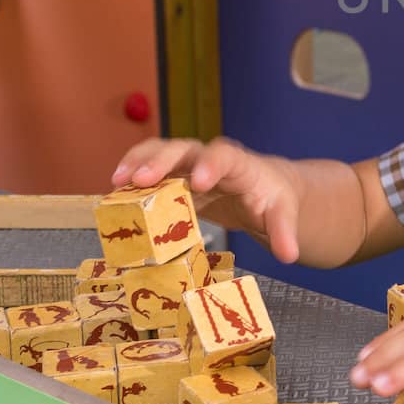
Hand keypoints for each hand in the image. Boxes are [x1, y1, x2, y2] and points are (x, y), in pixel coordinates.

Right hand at [111, 137, 301, 262]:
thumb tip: (289, 255)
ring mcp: (189, 165)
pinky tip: (114, 189)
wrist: (262, 187)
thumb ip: (284, 231)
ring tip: (116, 181)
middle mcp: (210, 159)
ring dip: (138, 163)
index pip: (226, 157)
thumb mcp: (282, 214)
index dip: (212, 166)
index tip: (199, 182)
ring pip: (161, 153)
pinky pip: (151, 169)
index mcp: (240, 165)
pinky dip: (132, 174)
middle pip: (185, 149)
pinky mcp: (175, 177)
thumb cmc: (271, 198)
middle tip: (139, 179)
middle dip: (162, 161)